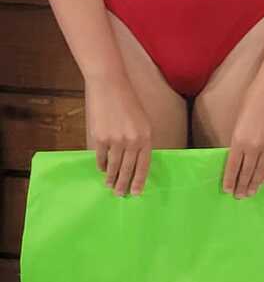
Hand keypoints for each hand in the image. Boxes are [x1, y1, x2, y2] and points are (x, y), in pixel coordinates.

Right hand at [85, 73, 152, 196]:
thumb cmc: (127, 102)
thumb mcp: (141, 120)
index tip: (137, 192)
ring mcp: (115, 140)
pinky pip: (100, 157)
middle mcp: (132, 140)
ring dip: (111, 178)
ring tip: (110, 186)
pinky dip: (101, 165)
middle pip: (128, 168)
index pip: (144, 164)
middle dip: (124, 183)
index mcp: (146, 135)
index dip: (140, 180)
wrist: (110, 86)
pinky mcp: (99, 138)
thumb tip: (135, 160)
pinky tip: (102, 170)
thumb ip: (140, 139)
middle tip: (120, 195)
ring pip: (114, 166)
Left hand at [222, 72, 263, 198]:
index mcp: (239, 140)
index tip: (227, 190)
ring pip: (261, 170)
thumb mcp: (239, 120)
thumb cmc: (252, 97)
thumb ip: (238, 138)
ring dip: (255, 183)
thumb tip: (238, 153)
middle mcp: (254, 146)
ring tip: (251, 193)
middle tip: (239, 197)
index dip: (230, 180)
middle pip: (247, 172)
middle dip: (242, 186)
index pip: (233, 167)